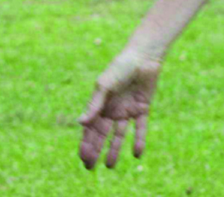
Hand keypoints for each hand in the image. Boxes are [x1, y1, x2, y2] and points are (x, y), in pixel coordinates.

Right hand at [78, 49, 162, 169]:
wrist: (143, 56)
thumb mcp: (104, 85)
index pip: (90, 128)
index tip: (83, 158)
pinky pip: (140, 128)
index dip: (86, 143)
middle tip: (90, 167)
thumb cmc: (120, 67)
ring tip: (110, 166)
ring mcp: (127, 110)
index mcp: (100, 104)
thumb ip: (95, 105)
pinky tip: (137, 153)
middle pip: (102, 134)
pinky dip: (139, 140)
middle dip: (96, 150)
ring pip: (119, 135)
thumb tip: (81, 123)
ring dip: (114, 150)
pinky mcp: (142, 109)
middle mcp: (112, 109)